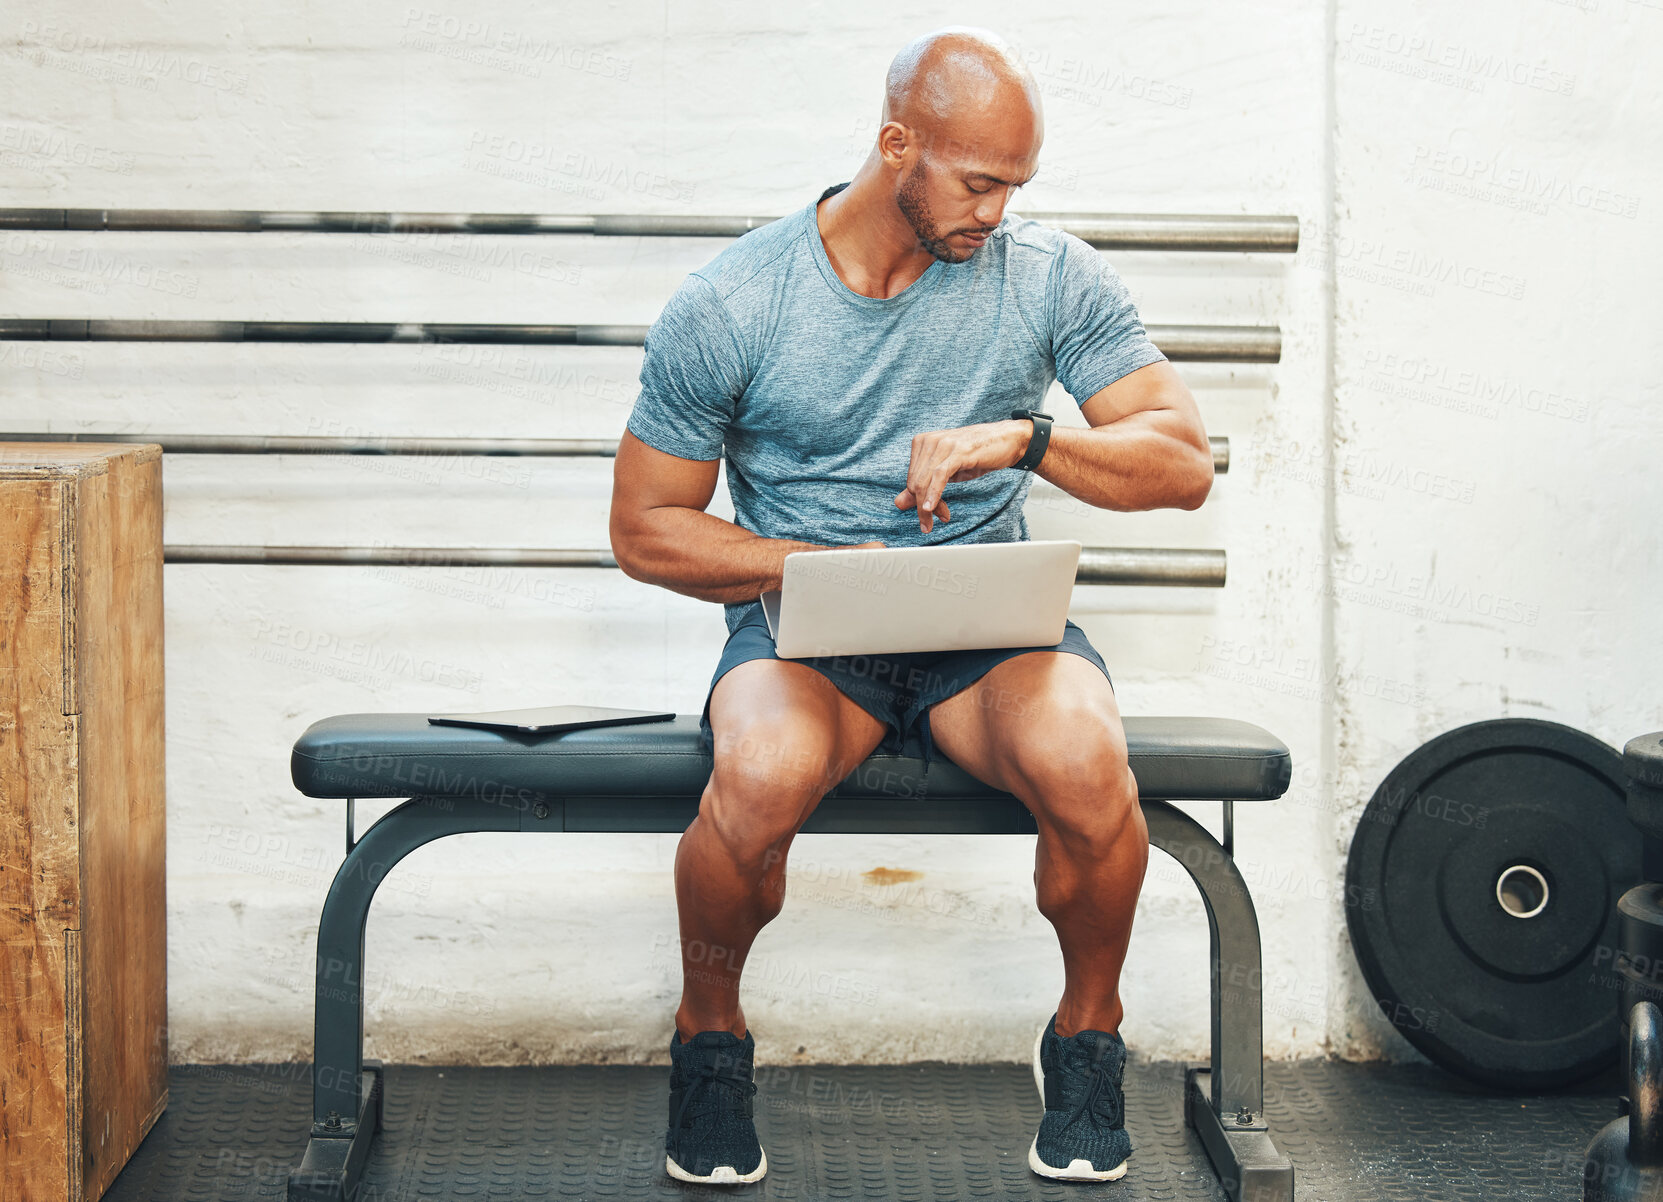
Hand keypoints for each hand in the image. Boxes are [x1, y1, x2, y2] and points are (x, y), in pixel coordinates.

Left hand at [894, 419, 1028, 532]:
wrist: (1007, 440)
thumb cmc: (978, 455)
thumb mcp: (947, 473)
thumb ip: (922, 486)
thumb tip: (898, 503)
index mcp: (922, 442)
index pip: (911, 478)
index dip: (917, 501)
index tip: (929, 514)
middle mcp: (929, 441)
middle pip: (915, 482)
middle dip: (922, 507)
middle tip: (931, 523)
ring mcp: (943, 444)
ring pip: (924, 481)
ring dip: (926, 507)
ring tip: (931, 523)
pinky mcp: (957, 451)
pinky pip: (939, 476)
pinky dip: (932, 494)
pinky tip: (929, 508)